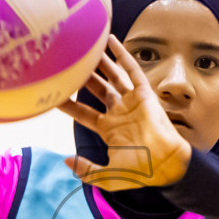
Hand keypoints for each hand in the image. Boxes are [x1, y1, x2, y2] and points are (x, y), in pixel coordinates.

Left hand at [56, 36, 192, 189]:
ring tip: (86, 47)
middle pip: (97, 90)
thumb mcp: (107, 176)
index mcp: (110, 130)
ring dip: (100, 63)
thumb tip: (66, 160)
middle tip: (69, 63)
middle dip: (84, 78)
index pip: (83, 113)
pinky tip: (111, 41)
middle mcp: (120, 113)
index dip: (68, 104)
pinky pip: (132, 70)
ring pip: (112, 77)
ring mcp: (132, 102)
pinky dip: (122, 55)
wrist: (164, 165)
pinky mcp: (145, 94)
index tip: (53, 94)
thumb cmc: (140, 172)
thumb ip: (86, 170)